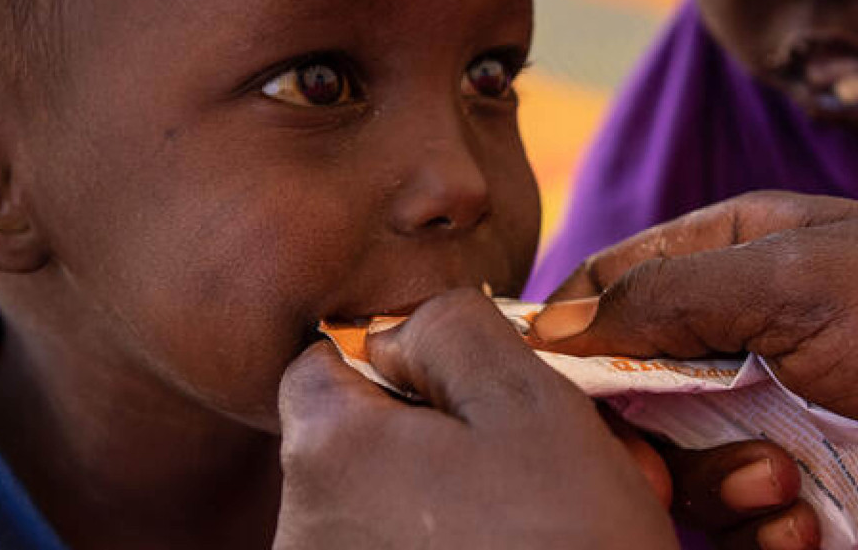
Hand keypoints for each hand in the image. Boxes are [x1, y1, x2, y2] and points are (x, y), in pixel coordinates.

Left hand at [275, 289, 675, 549]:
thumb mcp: (529, 404)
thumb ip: (451, 331)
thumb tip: (403, 328)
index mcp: (328, 452)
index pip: (329, 362)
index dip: (412, 363)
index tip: (484, 397)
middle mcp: (301, 532)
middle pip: (364, 442)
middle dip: (457, 440)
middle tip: (557, 462)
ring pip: (393, 509)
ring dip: (471, 502)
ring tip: (554, 527)